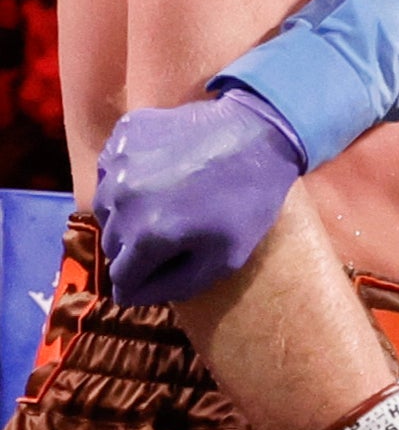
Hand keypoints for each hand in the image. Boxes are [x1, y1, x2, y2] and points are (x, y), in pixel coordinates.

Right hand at [93, 87, 304, 306]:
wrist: (261, 132)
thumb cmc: (248, 200)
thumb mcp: (225, 259)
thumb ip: (174, 285)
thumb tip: (128, 296)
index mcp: (146, 235)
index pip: (121, 277)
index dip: (143, 279)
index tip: (162, 268)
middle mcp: (121, 200)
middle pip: (113, 242)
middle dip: (137, 246)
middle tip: (172, 229)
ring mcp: (119, 163)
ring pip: (107, 206)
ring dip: (128, 211)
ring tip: (165, 200)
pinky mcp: (124, 133)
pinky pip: (111, 168)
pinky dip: (127, 175)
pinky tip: (160, 170)